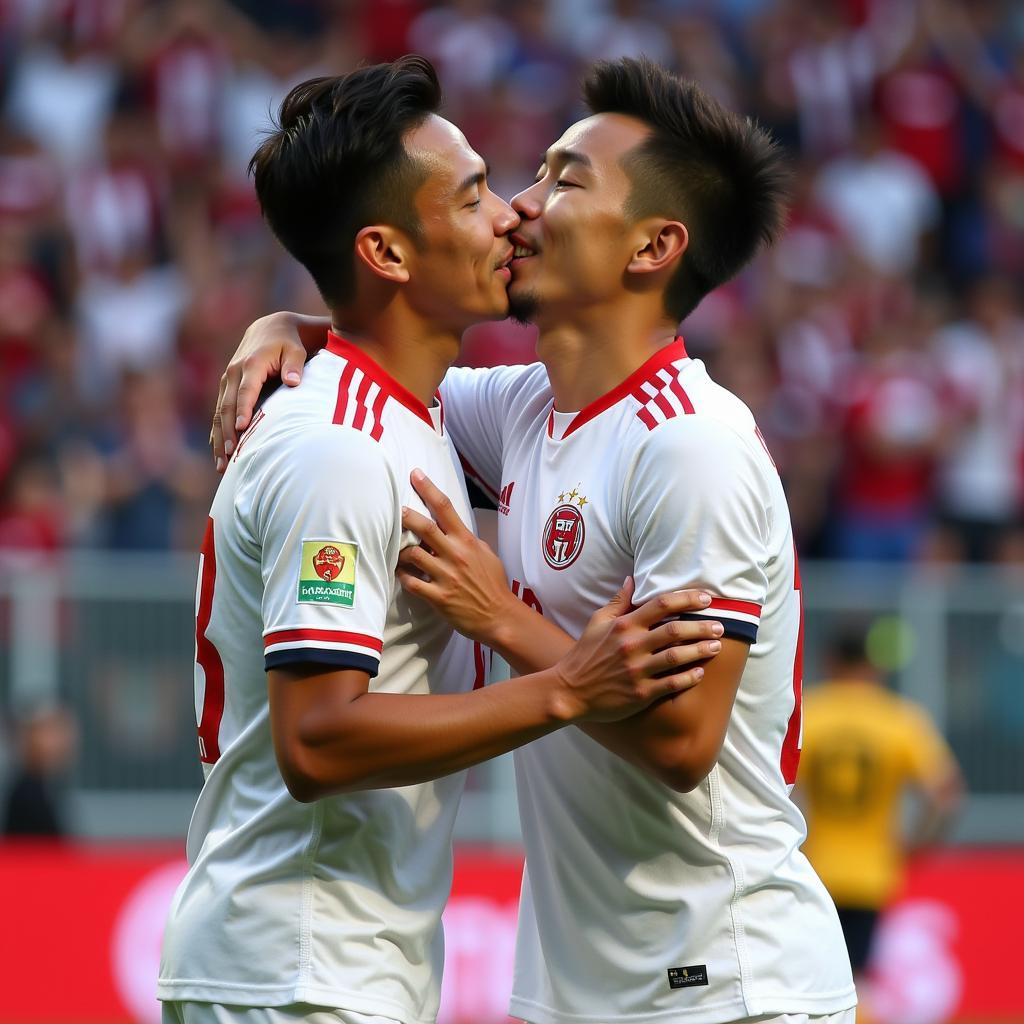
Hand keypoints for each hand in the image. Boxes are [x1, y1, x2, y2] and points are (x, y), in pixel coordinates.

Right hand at [210, 311, 310, 470]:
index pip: (246, 391)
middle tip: (231, 456)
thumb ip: (295, 365)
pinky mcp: (226, 388)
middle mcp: (233, 373)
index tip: (242, 428)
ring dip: (219, 439)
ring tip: (222, 466)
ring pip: (218, 413)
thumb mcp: (296, 350)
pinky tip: (219, 455)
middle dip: (227, 432)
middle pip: (226, 406)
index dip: (243, 409)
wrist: (271, 329)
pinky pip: (218, 413)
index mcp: (251, 365)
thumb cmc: (289, 343)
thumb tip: (293, 382)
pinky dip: (218, 434)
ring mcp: (227, 381)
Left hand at [397, 469, 516, 642]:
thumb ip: (468, 540)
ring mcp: (446, 576)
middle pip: (424, 527)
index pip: (445, 508)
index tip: (415, 474)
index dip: (428, 488)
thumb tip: (453, 529)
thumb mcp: (486, 554)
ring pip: (412, 554)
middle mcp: (455, 555)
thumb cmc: (493, 584)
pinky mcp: (438, 597)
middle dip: (406, 515)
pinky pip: (412, 582)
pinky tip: (402, 574)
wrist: (499, 616)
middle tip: (395, 510)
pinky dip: (403, 576)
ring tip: (396, 550)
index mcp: (467, 541)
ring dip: (400, 551)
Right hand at [552, 582, 721, 722]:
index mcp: (624, 626)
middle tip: (720, 625)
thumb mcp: (597, 623)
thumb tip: (631, 580)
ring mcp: (637, 671)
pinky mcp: (640, 693)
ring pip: (677, 657)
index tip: (706, 599)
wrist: (569, 691)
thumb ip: (617, 602)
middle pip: (675, 631)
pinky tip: (701, 673)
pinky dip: (689, 678)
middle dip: (702, 626)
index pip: (661, 605)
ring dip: (700, 650)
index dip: (687, 599)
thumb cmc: (584, 655)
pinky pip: (671, 684)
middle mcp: (632, 646)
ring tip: (716, 647)